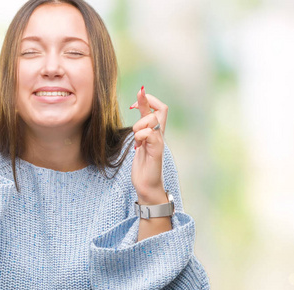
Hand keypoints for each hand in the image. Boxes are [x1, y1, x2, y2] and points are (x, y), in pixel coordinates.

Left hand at [131, 86, 168, 203]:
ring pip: (152, 119)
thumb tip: (136, 113)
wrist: (146, 185)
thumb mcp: (139, 142)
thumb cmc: (143, 165)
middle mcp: (160, 134)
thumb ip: (140, 128)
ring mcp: (160, 142)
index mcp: (156, 131)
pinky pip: (149, 134)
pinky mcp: (157, 151)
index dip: (147, 100)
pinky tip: (138, 146)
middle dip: (145, 102)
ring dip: (138, 125)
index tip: (133, 104)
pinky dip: (140, 136)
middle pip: (162, 108)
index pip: (159, 107)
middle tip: (131, 108)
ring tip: (136, 139)